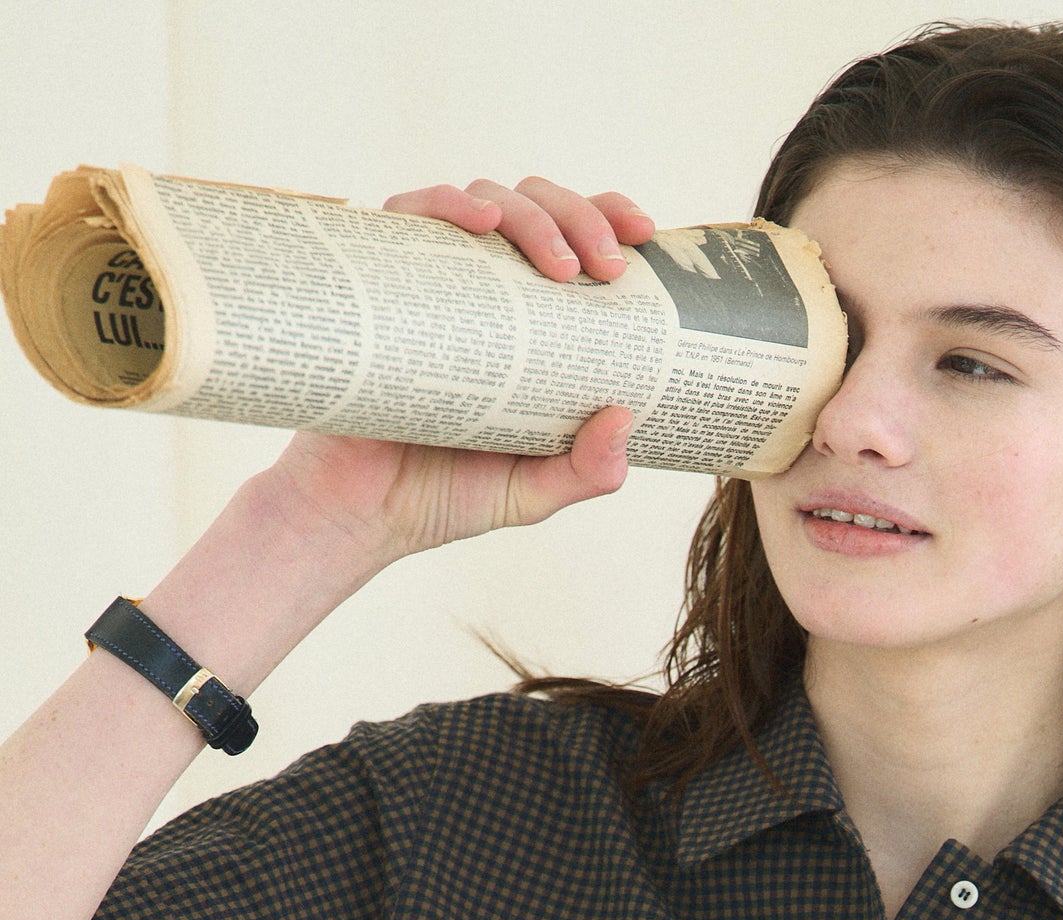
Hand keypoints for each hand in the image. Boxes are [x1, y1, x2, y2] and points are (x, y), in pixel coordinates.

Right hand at [253, 176, 657, 565]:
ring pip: (486, 201)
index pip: (574, 245)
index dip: (609, 221)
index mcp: (527, 322)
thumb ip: (587, 471)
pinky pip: (408, 216)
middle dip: (582, 218)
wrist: (358, 515)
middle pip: (539, 209)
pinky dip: (447, 204)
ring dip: (532, 215)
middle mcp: (481, 288)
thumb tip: (624, 418)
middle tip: (606, 269)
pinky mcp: (377, 279)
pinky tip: (482, 222)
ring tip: (558, 266)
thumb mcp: (534, 491)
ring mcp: (430, 278)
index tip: (643, 234)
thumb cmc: (444, 495)